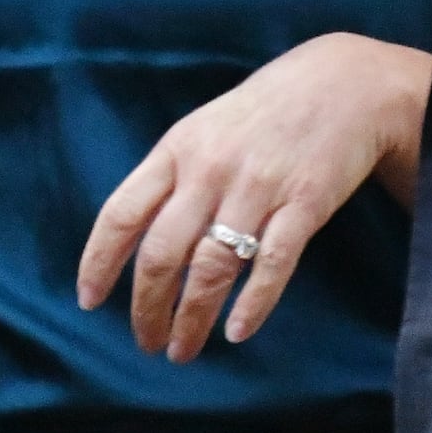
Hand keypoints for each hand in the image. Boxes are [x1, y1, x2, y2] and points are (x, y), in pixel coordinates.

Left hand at [74, 32, 431, 360]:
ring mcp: (257, 187)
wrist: (342, 83)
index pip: (122, 213)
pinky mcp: (304, 203)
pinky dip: (252, 304)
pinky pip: (271, 264)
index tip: (90, 300)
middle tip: (146, 341)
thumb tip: (139, 242)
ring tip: (181, 350)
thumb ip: (172, 178)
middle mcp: (209, 169)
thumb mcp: (204, 129)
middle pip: (162, 253)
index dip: (99, 262)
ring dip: (191, 319)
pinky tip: (236, 332)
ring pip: (210, 268)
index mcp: (177, 149)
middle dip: (146, 307)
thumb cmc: (264, 113)